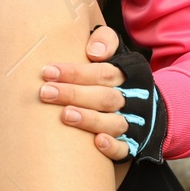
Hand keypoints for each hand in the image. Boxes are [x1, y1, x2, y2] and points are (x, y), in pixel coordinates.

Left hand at [38, 25, 134, 160]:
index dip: (75, 72)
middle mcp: (130, 100)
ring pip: (113, 122)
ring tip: (64, 115)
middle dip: (74, 94)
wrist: (144, 107)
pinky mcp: (130, 145)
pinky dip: (112, 146)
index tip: (47, 72)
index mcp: (126, 76)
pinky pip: (124, 148)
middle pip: (104, 97)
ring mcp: (130, 123)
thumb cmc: (112, 77)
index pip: (103, 73)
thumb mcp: (114, 53)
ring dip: (89, 119)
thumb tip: (94, 53)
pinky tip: (97, 142)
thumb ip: (105, 41)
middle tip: (45, 92)